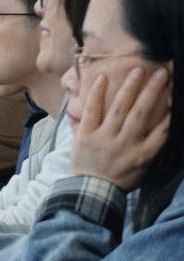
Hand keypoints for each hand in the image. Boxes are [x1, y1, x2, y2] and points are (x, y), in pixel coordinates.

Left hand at [71, 67, 170, 191]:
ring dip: (129, 88)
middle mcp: (125, 144)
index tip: (174, 98)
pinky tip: (102, 78)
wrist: (91, 191)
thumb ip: (151, 149)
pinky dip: (97, 94)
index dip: (168, 114)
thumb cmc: (120, 178)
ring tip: (137, 70)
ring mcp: (104, 138)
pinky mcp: (85, 135)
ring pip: (119, 109)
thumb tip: (163, 127)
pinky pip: (91, 111)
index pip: (161, 131)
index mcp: (142, 155)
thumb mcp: (143, 169)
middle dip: (152, 91)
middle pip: (141, 113)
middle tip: (161, 72)